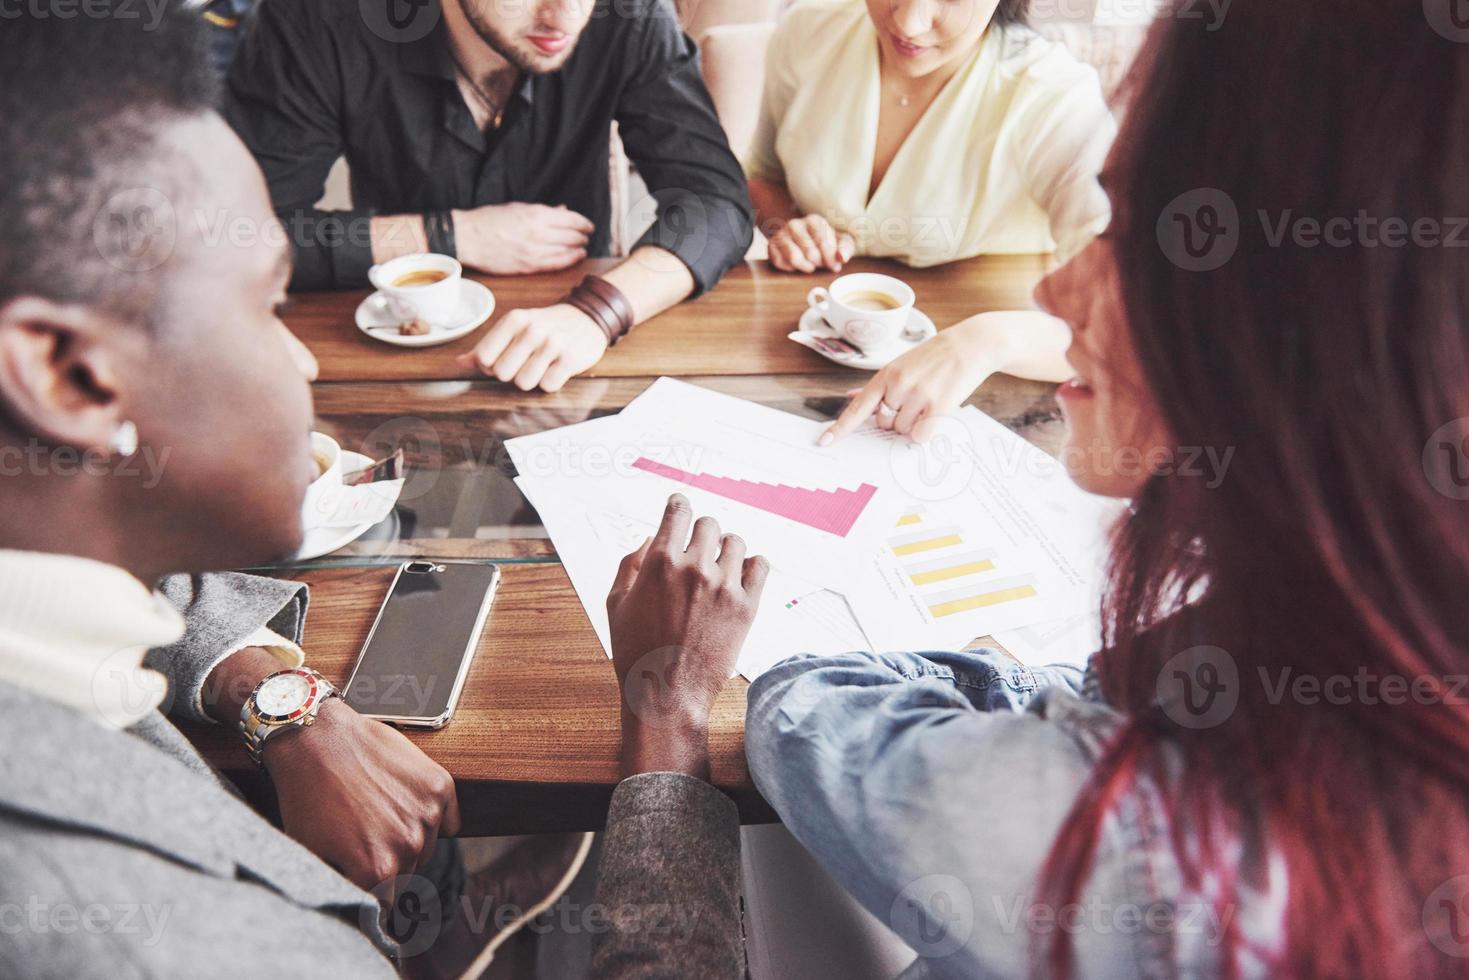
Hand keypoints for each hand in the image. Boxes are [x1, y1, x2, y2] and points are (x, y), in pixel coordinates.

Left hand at [265, 699, 460, 899]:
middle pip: (409, 873)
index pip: (388, 902)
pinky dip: (434, 816)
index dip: (374, 893)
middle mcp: (408, 845)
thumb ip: (341, 886)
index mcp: (377, 870)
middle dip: (390, 862)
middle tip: (365, 836)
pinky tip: (405, 801)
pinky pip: (450, 820)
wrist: (316, 738)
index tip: (367, 879)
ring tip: (379, 812)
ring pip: (427, 846)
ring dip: (409, 837)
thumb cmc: (307, 794)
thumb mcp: (312, 853)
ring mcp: (427, 813)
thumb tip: (359, 906)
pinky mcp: (438, 785)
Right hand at [452, 203, 592, 274]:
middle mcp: (538, 233)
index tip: (589, 225)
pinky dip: (569, 261)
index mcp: (536, 214)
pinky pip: (555, 265)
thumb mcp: (517, 208)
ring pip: (567, 251)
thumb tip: (563, 211)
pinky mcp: (528, 266)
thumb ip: (543, 211)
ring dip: (579, 249)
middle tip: (586, 237)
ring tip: (583, 248)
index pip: (572, 220)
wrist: (467, 238)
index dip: (584, 223)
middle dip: (583, 236)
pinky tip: (575, 258)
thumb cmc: (489, 219)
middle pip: (572, 236)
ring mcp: (534, 251)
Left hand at [456, 302, 608, 391]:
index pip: (483, 357)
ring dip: (532, 380)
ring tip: (541, 365)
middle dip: (511, 374)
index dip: (490, 366)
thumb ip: (486, 347)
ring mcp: (552, 344)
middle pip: (502, 374)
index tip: (503, 359)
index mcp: (514, 320)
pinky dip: (551, 382)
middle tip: (525, 363)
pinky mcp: (570, 359)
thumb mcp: (514, 328)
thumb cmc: (545, 327)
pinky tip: (556, 368)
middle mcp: (532, 330)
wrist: (587, 318)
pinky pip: (548, 386)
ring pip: (524, 383)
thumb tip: (458, 362)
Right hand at [605, 495, 769, 777]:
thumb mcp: (616, 603)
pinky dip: (751, 564)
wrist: (667, 694)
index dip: (678, 505)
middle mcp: (695, 568)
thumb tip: (651, 537)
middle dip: (700, 532)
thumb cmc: (636, 651)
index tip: (679, 507)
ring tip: (718, 563)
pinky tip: (740, 574)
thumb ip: (630, 562)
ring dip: (725, 547)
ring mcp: (724, 586)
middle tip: (697, 548)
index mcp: (660, 562)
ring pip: (735, 541)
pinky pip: (760, 565)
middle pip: (709, 524)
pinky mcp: (747, 606)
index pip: (679, 511)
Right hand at [768, 214, 854, 273]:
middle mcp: (795, 224)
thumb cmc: (824, 241)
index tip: (834, 266)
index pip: (823, 242)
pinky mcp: (771, 246)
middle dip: (818, 263)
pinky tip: (797, 264)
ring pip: (794, 258)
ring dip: (805, 267)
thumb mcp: (841, 242)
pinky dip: (791, 268)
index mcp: (814, 220)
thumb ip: (846, 248)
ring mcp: (781, 234)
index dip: (830, 259)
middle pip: (810, 253)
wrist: (800, 238)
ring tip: (810, 265)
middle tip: (820, 263)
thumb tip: (842, 257)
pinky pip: (781, 263)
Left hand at [820, 316, 1007, 444]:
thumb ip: (877, 386)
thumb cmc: (935, 356)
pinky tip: (934, 416)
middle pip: (884, 424)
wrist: (971, 344)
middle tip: (914, 403)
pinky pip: (921, 436)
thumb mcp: (901, 365)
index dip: (840, 428)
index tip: (824, 442)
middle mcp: (898, 385)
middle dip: (896, 421)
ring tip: (928, 403)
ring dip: (913, 425)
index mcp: (886, 375)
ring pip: (903, 431)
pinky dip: (925, 433)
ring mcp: (918, 395)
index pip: (857, 407)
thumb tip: (851, 396)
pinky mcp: (939, 405)